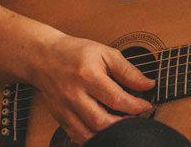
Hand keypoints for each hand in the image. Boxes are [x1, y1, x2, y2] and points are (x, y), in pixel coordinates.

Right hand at [28, 34, 154, 143]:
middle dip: (124, 124)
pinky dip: (93, 138)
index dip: (136, 106)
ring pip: (89, 133)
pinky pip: (77, 136)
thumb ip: (128, 71)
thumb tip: (148, 85)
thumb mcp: (105, 53)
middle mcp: (74, 95)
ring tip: (123, 124)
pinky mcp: (59, 117)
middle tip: (137, 118)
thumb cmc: (75, 52)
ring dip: (109, 133)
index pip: (116, 99)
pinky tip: (104, 130)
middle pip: (101, 121)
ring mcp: (65, 109)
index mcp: (88, 76)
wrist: (42, 57)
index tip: (147, 105)